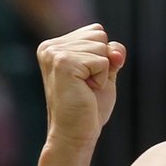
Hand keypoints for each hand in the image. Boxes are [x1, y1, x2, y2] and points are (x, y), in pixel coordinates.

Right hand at [37, 23, 125, 146]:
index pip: (96, 31)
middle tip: (86, 86)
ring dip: (102, 72)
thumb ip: (112, 54)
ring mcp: (54, 53)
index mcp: (55, 46)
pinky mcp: (63, 63)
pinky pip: (102, 60)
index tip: (87, 78)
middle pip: (100, 35)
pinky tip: (86, 91)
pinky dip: (101, 79)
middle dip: (103, 63)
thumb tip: (116, 50)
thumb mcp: (105, 74)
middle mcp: (50, 46)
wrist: (75, 134)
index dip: (103, 56)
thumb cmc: (89, 107)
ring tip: (85, 89)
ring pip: (102, 47)